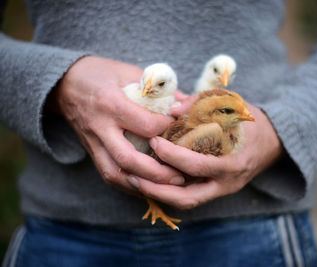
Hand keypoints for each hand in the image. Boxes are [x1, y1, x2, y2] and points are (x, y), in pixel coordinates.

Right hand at [52, 56, 184, 194]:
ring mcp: (93, 143)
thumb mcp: (128, 72)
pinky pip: (109, 175)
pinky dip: (129, 184)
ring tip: (167, 186)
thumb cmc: (100, 74)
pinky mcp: (91, 152)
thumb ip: (157, 90)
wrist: (64, 84)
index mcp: (111, 103)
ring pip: (115, 173)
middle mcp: (100, 127)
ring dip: (142, 184)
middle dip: (156, 172)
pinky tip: (147, 185)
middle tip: (180, 176)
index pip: (145, 126)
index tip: (180, 127)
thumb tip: (185, 105)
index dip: (167, 129)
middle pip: (128, 159)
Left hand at [128, 99, 282, 208]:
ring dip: (160, 194)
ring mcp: (222, 190)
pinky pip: (190, 196)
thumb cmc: (249, 122)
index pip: (198, 165)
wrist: (271, 142)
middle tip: (134, 174)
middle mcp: (227, 182)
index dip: (173, 155)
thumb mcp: (231, 107)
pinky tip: (151, 179)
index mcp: (234, 161)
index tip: (154, 141)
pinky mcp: (215, 190)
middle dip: (159, 188)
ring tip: (136, 181)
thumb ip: (202, 105)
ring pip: (187, 202)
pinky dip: (169, 190)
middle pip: (188, 197)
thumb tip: (173, 108)